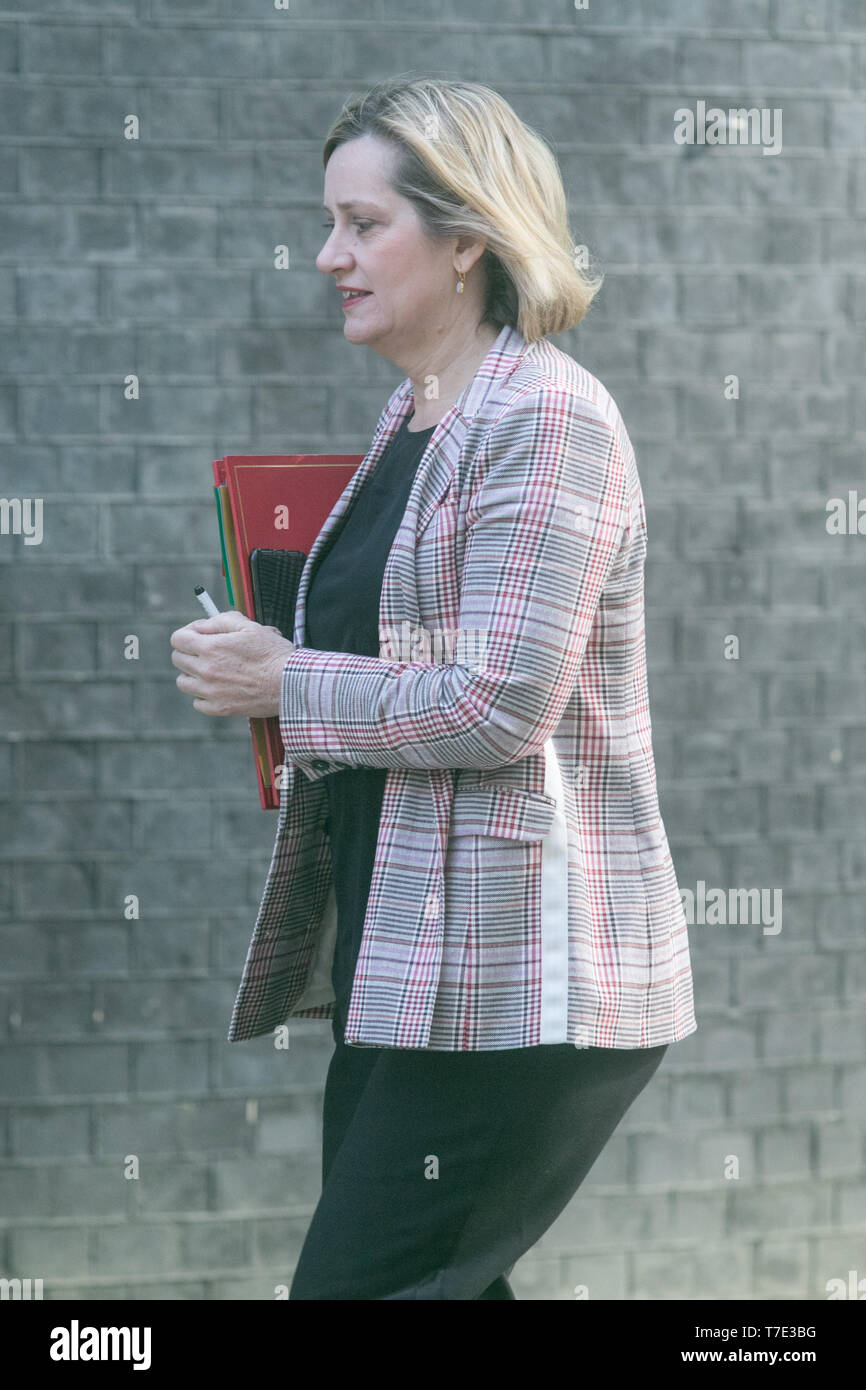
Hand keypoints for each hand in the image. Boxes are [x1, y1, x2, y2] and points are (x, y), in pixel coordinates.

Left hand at [170, 609, 295, 717]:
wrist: (290, 683)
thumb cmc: (273, 654)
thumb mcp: (249, 626)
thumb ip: (220, 621)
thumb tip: (201, 625)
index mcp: (211, 647)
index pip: (178, 639)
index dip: (187, 633)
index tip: (199, 635)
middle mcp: (206, 670)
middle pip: (177, 659)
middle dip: (189, 652)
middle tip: (206, 651)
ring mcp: (211, 692)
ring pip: (183, 682)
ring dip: (193, 674)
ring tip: (212, 671)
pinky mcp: (220, 709)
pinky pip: (197, 702)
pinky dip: (203, 695)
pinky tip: (219, 688)